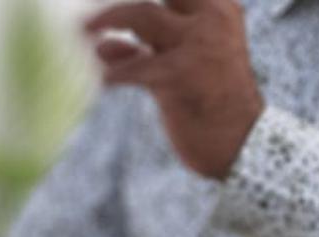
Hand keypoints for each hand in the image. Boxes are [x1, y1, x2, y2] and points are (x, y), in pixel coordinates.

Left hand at [84, 0, 263, 180]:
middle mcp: (209, 18)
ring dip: (105, 19)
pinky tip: (100, 81)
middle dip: (117, 5)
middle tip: (86, 17)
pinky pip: (133, 67)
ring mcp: (195, 45)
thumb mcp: (180, 66)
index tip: (110, 6)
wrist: (239, 142)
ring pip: (141, 15)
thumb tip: (100, 47)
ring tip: (79, 31)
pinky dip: (112, 73)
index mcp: (217, 9)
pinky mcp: (178, 75)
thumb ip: (146, 50)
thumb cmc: (209, 104)